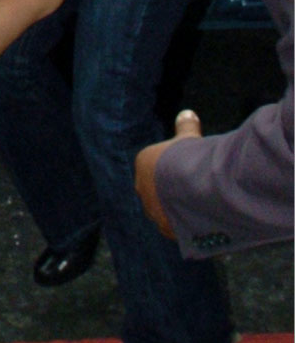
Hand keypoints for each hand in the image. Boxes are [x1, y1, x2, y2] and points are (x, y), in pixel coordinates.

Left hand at [134, 110, 202, 238]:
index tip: (186, 170)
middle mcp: (142, 189)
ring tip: (199, 207)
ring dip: (178, 210)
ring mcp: (153, 211)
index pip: (154, 168)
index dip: (171, 170)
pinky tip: (201, 221)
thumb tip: (187, 112)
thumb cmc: (186, 156)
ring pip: (165, 211)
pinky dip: (186, 226)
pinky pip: (175, 228)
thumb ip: (186, 126)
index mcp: (143, 164)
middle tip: (192, 190)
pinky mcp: (166, 230)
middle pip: (157, 190)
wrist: (190, 184)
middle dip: (171, 191)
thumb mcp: (187, 138)